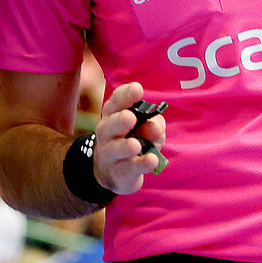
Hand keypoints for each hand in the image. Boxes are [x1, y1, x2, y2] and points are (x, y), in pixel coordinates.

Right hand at [91, 82, 166, 196]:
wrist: (113, 172)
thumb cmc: (134, 140)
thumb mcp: (148, 129)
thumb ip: (154, 125)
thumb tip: (153, 127)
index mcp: (114, 114)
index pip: (116, 101)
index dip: (126, 95)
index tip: (137, 90)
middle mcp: (107, 132)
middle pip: (111, 124)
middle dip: (120, 120)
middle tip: (131, 117)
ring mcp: (110, 153)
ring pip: (116, 148)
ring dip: (125, 146)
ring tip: (135, 145)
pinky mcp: (118, 172)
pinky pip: (128, 168)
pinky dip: (141, 164)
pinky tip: (151, 161)